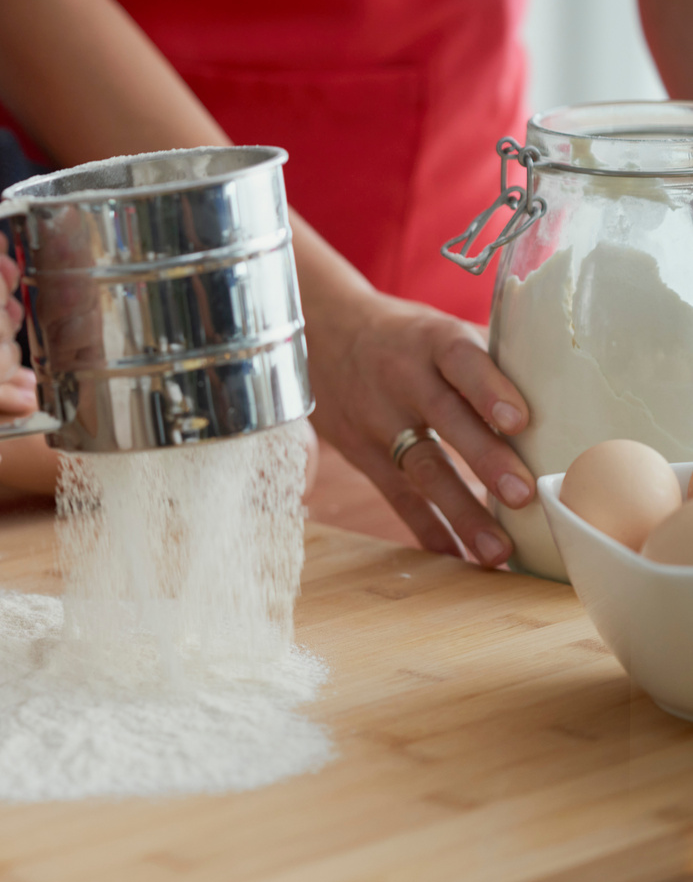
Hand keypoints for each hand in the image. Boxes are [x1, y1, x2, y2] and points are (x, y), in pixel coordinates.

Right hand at [306, 288, 531, 566]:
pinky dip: (425, 526)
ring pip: (421, 468)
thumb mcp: (436, 327)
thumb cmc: (401, 335)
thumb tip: (564, 387)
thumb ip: (487, 356)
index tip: (520, 421)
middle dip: (485, 460)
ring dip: (460, 511)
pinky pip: (395, 494)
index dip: (489, 389)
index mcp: (430, 342)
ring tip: (498, 550)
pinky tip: (455, 554)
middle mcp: (402, 380)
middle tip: (524, 496)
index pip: (461, 362)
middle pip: (445, 420)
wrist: (317, 333)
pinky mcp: (362, 453)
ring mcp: (378, 420)